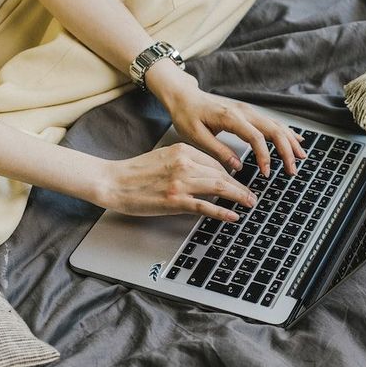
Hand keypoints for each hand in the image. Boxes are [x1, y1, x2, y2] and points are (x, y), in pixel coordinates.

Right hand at [97, 143, 255, 220]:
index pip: (215, 163)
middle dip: (241, 187)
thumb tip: (207, 175)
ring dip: (238, 197)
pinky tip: (233, 216)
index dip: (231, 175)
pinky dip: (222, 211)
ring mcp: (180, 182)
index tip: (240, 183)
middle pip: (222, 175)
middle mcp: (184, 164)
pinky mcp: (175, 200)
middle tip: (252, 196)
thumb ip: (186, 163)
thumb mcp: (164, 157)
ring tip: (249, 204)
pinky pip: (205, 206)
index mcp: (182, 150)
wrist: (112, 182)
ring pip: (219, 187)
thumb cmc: (136, 172)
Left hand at [148, 63, 305, 176]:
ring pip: (276, 125)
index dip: (265, 156)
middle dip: (286, 151)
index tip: (266, 172)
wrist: (184, 95)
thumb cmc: (186, 114)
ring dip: (290, 142)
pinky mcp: (249, 113)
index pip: (256, 137)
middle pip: (273, 130)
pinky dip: (285, 132)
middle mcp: (244, 112)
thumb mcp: (195, 136)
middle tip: (292, 170)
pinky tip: (296, 140)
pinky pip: (272, 122)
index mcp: (231, 117)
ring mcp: (248, 111)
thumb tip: (237, 166)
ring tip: (300, 158)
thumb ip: (218, 151)